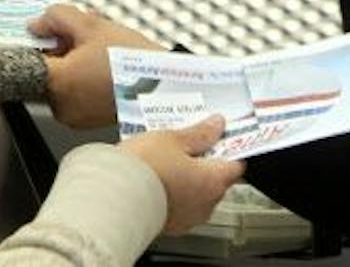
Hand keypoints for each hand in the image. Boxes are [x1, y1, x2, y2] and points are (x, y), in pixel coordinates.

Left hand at [28, 3, 162, 129]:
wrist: (165, 88)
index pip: (28, 57)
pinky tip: (104, 65)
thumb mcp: (91, 25)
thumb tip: (38, 24)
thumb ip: (57, 18)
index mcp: (56, 81)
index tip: (48, 30)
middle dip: (62, 47)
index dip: (39, 39)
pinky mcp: (87, 121)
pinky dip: (83, 78)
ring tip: (100, 47)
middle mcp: (59, 104)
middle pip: (48, 67)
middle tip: (82, 33)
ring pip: (63, 79)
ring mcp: (73, 116)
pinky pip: (76, 93)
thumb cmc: (132, 60)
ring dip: (74, 61)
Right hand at [117, 116, 244, 233]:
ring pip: (197, 193)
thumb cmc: (144, 169)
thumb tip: (216, 125)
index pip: (237, 164)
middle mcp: (206, 204)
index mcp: (214, 180)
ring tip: (168, 157)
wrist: (113, 197)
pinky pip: (179, 204)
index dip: (229, 147)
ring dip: (188, 177)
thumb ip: (198, 133)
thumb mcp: (173, 138)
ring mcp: (188, 217)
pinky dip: (174, 191)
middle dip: (205, 160)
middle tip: (188, 142)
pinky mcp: (169, 225)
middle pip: (217, 179)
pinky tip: (158, 176)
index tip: (219, 135)